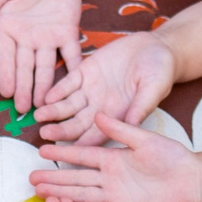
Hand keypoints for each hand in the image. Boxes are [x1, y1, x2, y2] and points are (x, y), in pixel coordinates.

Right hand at [0, 0, 87, 112]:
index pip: (5, 55)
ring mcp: (48, 39)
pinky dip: (73, 68)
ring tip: (44, 105)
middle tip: (24, 109)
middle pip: (24, 67)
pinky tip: (74, 84)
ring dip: (45, 85)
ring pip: (45, 66)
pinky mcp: (68, 35)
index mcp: (7, 29)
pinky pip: (71, 54)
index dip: (6, 73)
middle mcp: (26, 39)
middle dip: (24, 88)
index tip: (6, 91)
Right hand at [30, 111, 201, 201]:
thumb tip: (99, 114)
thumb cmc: (173, 157)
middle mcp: (110, 178)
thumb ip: (121, 130)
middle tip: (30, 176)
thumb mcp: (145, 139)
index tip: (42, 148)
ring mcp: (116, 197)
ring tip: (39, 192)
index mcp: (113, 158)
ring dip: (61, 195)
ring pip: (82, 196)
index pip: (81, 156)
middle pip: (76, 178)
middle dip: (54, 178)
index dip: (62, 153)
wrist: (193, 181)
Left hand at [34, 31, 175, 145]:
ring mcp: (91, 89)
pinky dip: (58, 89)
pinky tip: (47, 95)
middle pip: (77, 124)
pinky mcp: (85, 70)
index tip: (68, 155)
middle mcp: (100, 106)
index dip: (83, 145)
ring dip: (54, 111)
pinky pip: (68, 82)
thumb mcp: (154, 88)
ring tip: (40, 115)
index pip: (97, 136)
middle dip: (61, 130)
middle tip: (45, 134)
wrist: (155, 47)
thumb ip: (141, 106)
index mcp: (117, 116)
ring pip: (68, 105)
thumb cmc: (160, 71)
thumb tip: (132, 126)